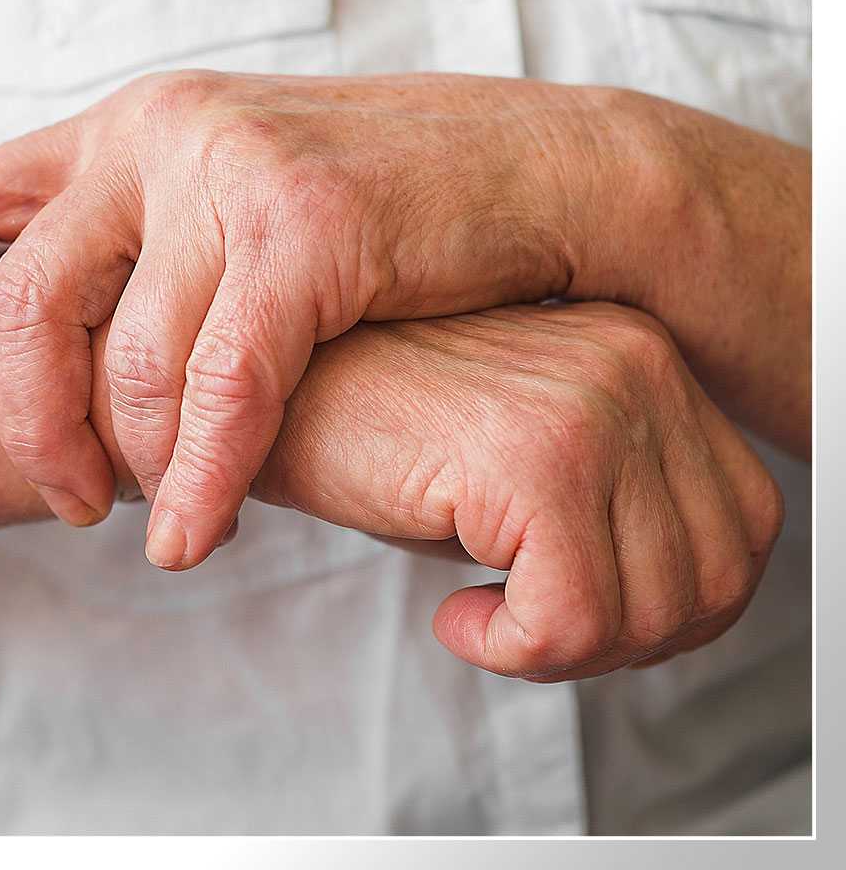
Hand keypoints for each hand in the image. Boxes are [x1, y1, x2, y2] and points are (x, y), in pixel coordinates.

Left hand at [0, 71, 643, 567]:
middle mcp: (171, 129)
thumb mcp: (250, 193)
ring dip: (139, 468)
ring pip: (132, 363)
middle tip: (73, 499)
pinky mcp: (309, 232)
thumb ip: (165, 240)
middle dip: (33, 421)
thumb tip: (92, 335)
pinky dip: (206, 477)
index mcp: (145, 120)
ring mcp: (238, 174)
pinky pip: (225, 388)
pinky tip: (203, 531)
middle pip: (32, 299)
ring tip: (169, 523)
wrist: (545, 171)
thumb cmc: (397, 203)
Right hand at [248, 302, 783, 679]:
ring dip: (567, 651)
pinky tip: (458, 615)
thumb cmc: (379, 435)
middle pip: (717, 573)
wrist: (264, 393)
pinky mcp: (530, 454)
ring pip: (654, 609)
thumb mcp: (522, 464)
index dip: (677, 607)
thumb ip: (616, 511)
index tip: (582, 617)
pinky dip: (517, 650)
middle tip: (530, 632)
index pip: (744, 522)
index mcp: (643, 358)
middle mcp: (634, 365)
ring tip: (489, 619)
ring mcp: (590, 404)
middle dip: (626, 642)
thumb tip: (676, 611)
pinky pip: (572, 619)